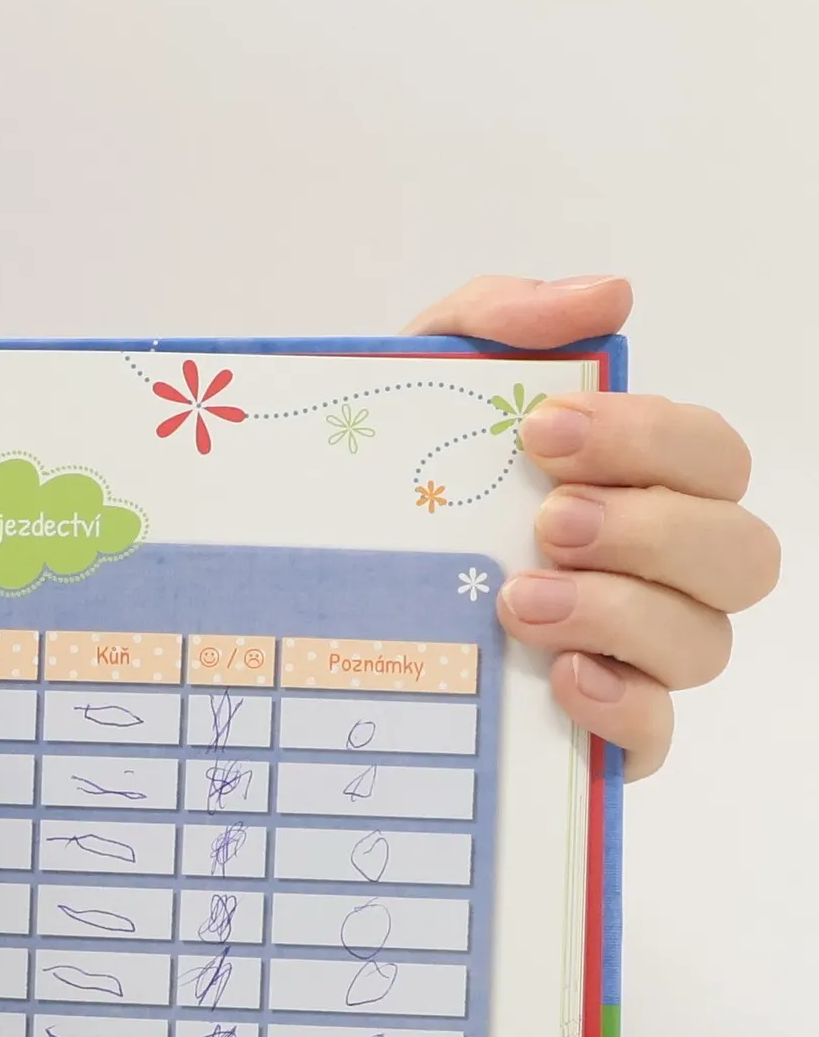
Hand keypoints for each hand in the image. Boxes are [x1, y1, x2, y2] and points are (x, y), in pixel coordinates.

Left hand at [403, 275, 777, 778]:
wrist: (297, 583)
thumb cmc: (385, 481)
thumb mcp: (418, 382)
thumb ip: (500, 319)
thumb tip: (607, 298)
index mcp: (637, 485)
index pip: (710, 458)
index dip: (650, 441)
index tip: (544, 436)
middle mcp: (655, 574)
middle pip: (739, 554)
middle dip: (652, 532)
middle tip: (548, 524)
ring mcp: (631, 659)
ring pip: (703, 644)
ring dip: (622, 615)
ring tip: (519, 601)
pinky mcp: (592, 737)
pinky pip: (654, 738)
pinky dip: (621, 707)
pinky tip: (557, 678)